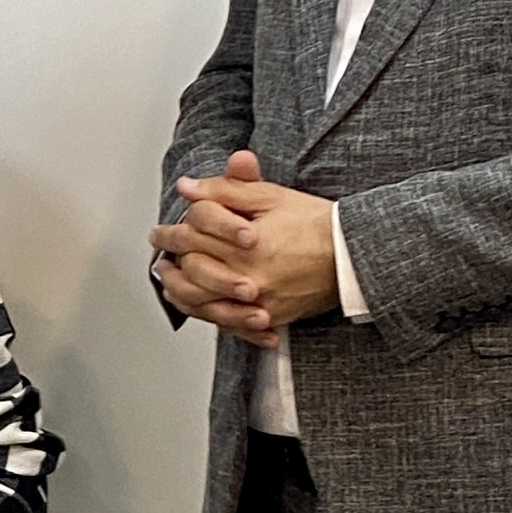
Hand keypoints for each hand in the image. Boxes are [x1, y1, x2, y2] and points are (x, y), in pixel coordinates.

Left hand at [149, 149, 338, 346]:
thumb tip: (188, 188)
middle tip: (159, 255)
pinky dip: (208, 315)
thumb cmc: (315, 223)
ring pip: (203, 303)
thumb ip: (227, 190)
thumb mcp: (271, 196)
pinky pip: (229, 324)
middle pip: (193, 270)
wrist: (352, 254)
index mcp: (247, 243)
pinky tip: (197, 306)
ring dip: (179, 292)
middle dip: (170, 261)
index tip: (160, 232)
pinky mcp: (270, 317)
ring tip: (167, 282)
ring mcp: (259, 301)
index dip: (171, 233)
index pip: (194, 237)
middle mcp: (249, 276)